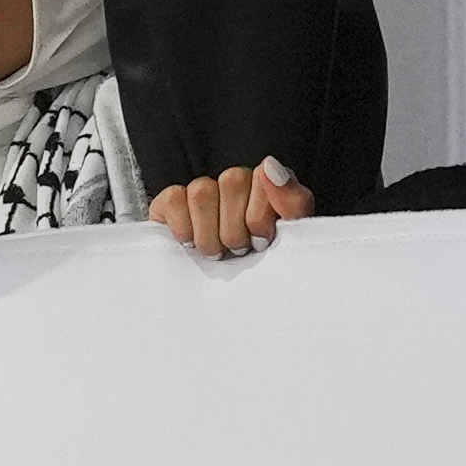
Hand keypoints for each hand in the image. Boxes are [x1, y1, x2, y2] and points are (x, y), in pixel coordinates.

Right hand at [155, 163, 312, 260]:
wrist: (232, 298)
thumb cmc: (265, 267)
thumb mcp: (291, 239)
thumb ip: (293, 201)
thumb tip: (270, 167)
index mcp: (268, 187)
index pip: (263, 174)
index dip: (260, 213)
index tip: (260, 240)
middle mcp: (235, 184)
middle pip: (232, 180)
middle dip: (236, 228)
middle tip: (239, 250)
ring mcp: (202, 192)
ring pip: (201, 192)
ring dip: (209, 234)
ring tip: (217, 252)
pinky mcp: (173, 204)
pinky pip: (174, 199)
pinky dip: (184, 228)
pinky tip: (192, 244)